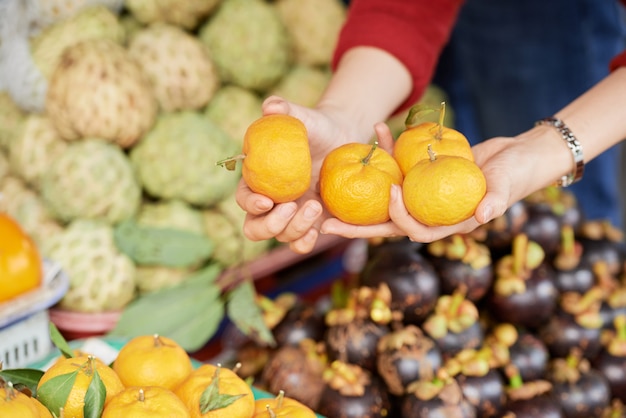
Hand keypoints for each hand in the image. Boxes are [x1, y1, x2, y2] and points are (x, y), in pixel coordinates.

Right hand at [236, 95, 380, 253]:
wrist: (343, 142)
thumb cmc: (318, 128)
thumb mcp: (305, 117)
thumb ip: (286, 110)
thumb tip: (270, 107)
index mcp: (258, 180)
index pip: (243, 197)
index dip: (249, 203)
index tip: (267, 199)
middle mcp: (270, 204)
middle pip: (253, 228)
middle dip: (269, 225)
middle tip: (291, 206)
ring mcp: (289, 218)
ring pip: (280, 237)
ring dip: (295, 228)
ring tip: (316, 204)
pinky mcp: (309, 225)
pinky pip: (300, 243)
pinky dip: (305, 242)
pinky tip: (319, 229)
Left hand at [322, 131, 553, 241]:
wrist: (518, 156)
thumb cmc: (517, 174)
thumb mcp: (508, 186)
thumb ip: (497, 201)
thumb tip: (484, 217)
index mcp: (446, 223)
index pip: (414, 229)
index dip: (398, 217)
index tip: (390, 191)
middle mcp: (429, 212)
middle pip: (386, 223)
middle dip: (355, 226)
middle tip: (323, 221)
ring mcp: (423, 195)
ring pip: (386, 195)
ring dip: (363, 183)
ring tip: (333, 175)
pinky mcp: (423, 176)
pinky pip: (400, 167)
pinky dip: (390, 150)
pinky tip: (378, 130)